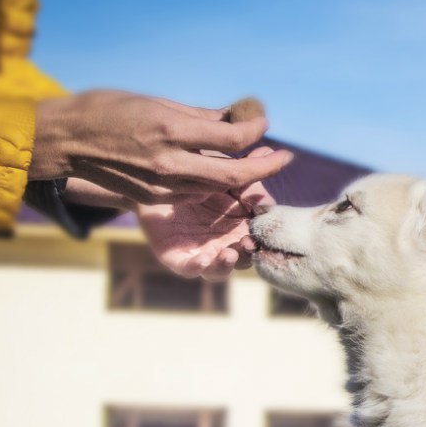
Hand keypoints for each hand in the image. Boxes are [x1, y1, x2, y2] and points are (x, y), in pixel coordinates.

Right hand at [32, 90, 292, 204]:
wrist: (65, 140)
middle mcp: (169, 161)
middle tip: (285, 158)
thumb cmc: (107, 110)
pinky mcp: (154, 199)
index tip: (263, 126)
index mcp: (169, 129)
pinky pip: (194, 193)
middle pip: (233, 173)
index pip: (230, 138)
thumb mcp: (155, 102)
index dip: (254, 132)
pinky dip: (214, 185)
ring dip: (243, 179)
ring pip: (217, 187)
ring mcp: (162, 185)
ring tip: (261, 166)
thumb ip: (199, 116)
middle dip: (264, 167)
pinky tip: (226, 176)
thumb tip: (234, 117)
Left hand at [135, 147, 278, 280]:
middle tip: (249, 242)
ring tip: (230, 253)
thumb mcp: (224, 169)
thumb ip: (247, 169)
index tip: (268, 229)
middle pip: (245, 259)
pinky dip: (198, 267)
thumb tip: (273, 155)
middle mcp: (225, 243)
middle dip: (249, 254)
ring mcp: (202, 252)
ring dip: (227, 265)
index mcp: (242, 225)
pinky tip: (204, 259)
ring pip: (219, 271)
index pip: (261, 238)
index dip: (267, 237)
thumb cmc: (194, 172)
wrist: (151, 176)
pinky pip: (189, 269)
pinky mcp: (177, 257)